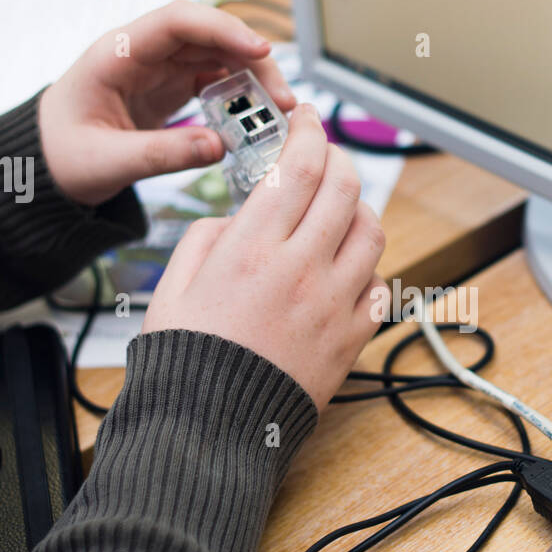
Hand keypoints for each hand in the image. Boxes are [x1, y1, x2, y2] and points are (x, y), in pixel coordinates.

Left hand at [38, 0, 296, 206]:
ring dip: (253, 77)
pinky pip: (215, 79)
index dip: (222, 29)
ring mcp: (159, 68)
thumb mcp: (107, 162)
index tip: (261, 50)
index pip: (177, 21)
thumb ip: (162, 155)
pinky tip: (258, 116)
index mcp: (117, 54)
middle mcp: (143, 52)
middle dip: (252, 59)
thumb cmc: (64, 156)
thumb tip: (220, 146)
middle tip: (284, 98)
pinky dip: (241, 94)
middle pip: (209, 35)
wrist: (47, 163)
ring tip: (281, 109)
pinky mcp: (171, 87)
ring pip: (218, 55)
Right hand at [142, 104, 386, 409]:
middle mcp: (300, 270)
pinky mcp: (351, 339)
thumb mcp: (173, 287)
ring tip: (339, 212)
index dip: (310, 132)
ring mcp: (333, 305)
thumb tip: (239, 218)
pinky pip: (379, 287)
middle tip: (326, 159)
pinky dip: (368, 268)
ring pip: (372, 232)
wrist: (210, 430)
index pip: (300, 166)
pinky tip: (345, 270)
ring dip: (358, 210)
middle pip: (345, 188)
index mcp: (251, 250)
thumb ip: (206, 238)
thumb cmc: (185, 362)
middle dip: (338, 161)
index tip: (309, 122)